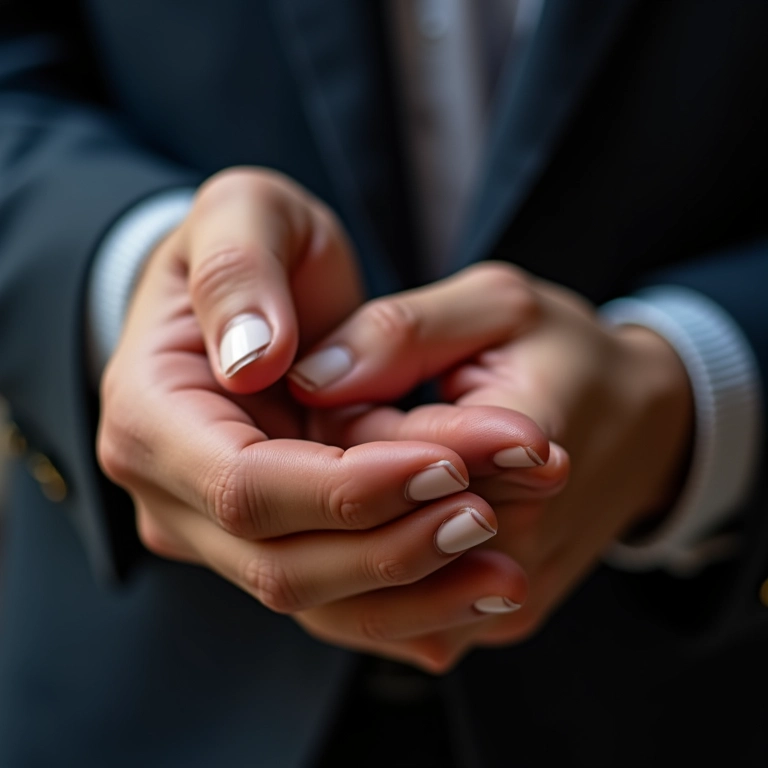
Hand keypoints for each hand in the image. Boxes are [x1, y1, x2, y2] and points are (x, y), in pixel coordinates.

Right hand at [97, 172, 549, 670]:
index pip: (244, 484)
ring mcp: (216, 530)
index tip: (447, 465)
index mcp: (151, 416)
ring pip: (314, 596)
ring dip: (412, 592)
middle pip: (281, 560)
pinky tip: (476, 592)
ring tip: (504, 574)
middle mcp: (171, 493)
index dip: (347, 488)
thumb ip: (238, 271)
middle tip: (492, 513)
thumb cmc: (254, 246)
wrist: (258, 298)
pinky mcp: (268, 543)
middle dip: (392, 547)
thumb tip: (253, 358)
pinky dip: (407, 604)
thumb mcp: (244, 214)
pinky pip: (334, 597)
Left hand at [290, 261, 692, 652]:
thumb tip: (311, 378)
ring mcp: (508, 597)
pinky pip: (404, 618)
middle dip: (336, 482)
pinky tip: (363, 518)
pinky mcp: (499, 618)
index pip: (385, 459)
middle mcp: (519, 546)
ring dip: (344, 531)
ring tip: (351, 469)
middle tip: (341, 422)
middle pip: (371, 535)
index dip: (342, 420)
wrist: (644, 428)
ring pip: (374, 594)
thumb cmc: (567, 357)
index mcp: (525, 450)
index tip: (337, 385)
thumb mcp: (497, 307)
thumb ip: (404, 333)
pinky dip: (367, 570)